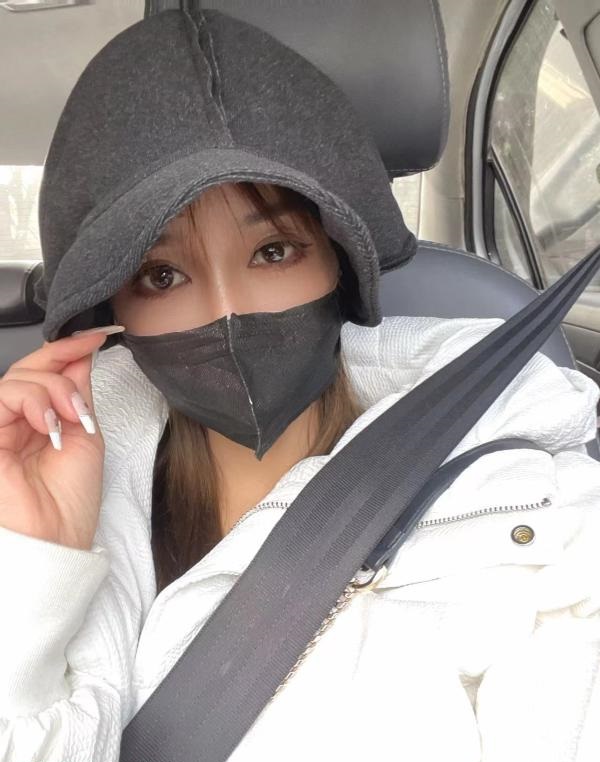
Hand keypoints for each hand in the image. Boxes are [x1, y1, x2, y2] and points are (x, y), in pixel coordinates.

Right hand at [0, 326, 123, 550]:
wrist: (54, 540)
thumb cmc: (69, 502)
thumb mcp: (85, 437)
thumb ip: (77, 396)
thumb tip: (82, 357)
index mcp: (41, 421)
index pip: (48, 372)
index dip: (70, 349)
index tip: (99, 335)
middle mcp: (17, 421)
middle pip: (31, 367)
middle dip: (63, 360)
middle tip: (86, 369)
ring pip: (18, 378)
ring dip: (53, 389)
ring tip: (71, 417)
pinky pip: (3, 396)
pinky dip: (33, 401)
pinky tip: (50, 424)